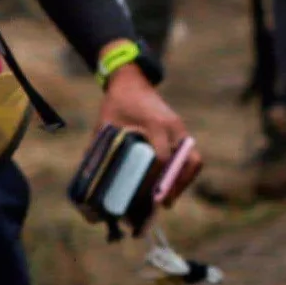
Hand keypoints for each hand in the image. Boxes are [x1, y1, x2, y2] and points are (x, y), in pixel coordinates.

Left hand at [97, 63, 198, 201]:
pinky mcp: (181, 131)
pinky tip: (171, 183)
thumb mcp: (105, 121)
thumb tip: (91, 174)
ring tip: (169, 197)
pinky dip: (184, 170)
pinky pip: (190, 154)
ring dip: (185, 180)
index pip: (162, 157)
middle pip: (187, 161)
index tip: (148, 195)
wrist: (132, 81)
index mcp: (155, 124)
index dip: (156, 178)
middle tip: (164, 202)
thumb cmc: (116, 101)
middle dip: (178, 184)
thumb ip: (99, 145)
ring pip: (194, 159)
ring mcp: (180, 129)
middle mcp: (173, 127)